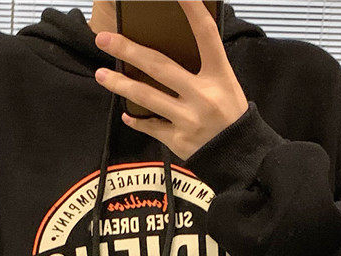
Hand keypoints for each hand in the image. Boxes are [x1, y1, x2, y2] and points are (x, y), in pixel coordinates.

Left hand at [94, 0, 248, 160]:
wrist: (239, 155)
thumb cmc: (230, 114)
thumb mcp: (226, 84)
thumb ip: (202, 67)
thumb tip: (168, 47)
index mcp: (219, 75)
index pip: (205, 35)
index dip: (192, 10)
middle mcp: (203, 95)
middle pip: (160, 67)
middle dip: (128, 51)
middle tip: (104, 40)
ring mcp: (189, 119)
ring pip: (147, 97)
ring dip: (120, 85)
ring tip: (101, 75)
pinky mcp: (179, 140)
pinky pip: (151, 126)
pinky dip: (136, 119)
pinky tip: (125, 113)